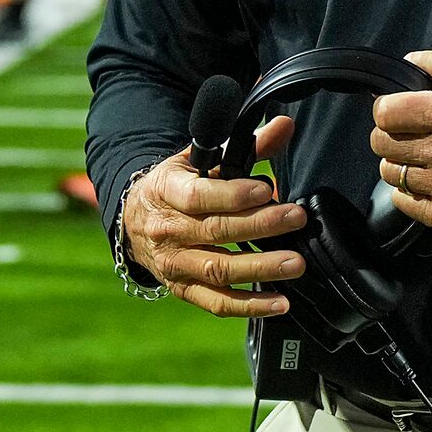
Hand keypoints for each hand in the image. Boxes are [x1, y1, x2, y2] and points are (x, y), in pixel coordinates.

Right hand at [120, 115, 304, 316]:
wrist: (134, 220)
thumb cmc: (176, 186)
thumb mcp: (199, 160)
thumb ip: (245, 146)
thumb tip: (284, 126)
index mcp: (167, 191)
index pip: (198, 195)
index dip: (232, 194)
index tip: (266, 190)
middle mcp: (168, 230)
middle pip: (215, 231)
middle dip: (259, 226)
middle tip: (296, 219)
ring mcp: (174, 264)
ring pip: (218, 270)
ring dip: (260, 269)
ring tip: (295, 264)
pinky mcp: (183, 290)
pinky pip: (217, 303)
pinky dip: (249, 306)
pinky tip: (280, 302)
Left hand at [370, 47, 431, 231]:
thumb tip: (401, 66)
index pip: (386, 114)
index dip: (387, 109)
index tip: (398, 111)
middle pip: (382, 145)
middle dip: (392, 135)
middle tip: (412, 133)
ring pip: (391, 174)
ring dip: (401, 163)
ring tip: (424, 155)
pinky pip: (405, 203)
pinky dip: (410, 192)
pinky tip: (429, 179)